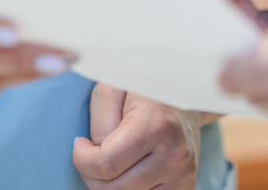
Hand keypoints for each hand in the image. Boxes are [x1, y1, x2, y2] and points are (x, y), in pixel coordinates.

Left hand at [73, 84, 202, 189]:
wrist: (185, 91)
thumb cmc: (143, 87)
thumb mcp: (112, 88)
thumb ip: (100, 124)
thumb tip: (96, 157)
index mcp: (156, 126)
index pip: (105, 164)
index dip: (82, 159)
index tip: (81, 144)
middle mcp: (174, 154)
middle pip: (113, 188)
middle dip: (93, 174)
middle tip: (94, 152)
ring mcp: (183, 174)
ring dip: (111, 183)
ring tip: (114, 158)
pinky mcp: (186, 185)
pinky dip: (129, 188)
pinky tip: (130, 168)